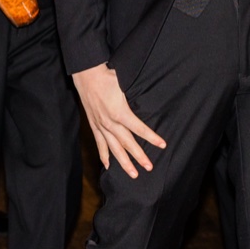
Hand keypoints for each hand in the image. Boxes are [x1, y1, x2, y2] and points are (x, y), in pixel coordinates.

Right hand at [73, 63, 165, 177]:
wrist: (87, 74)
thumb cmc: (108, 76)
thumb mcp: (124, 85)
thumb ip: (135, 97)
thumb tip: (149, 99)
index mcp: (120, 112)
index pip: (139, 129)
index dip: (152, 137)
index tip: (162, 145)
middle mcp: (110, 123)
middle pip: (128, 144)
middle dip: (139, 156)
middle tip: (149, 167)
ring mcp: (101, 126)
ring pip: (114, 149)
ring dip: (124, 162)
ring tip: (133, 174)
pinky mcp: (94, 125)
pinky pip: (100, 144)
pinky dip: (104, 156)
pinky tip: (108, 166)